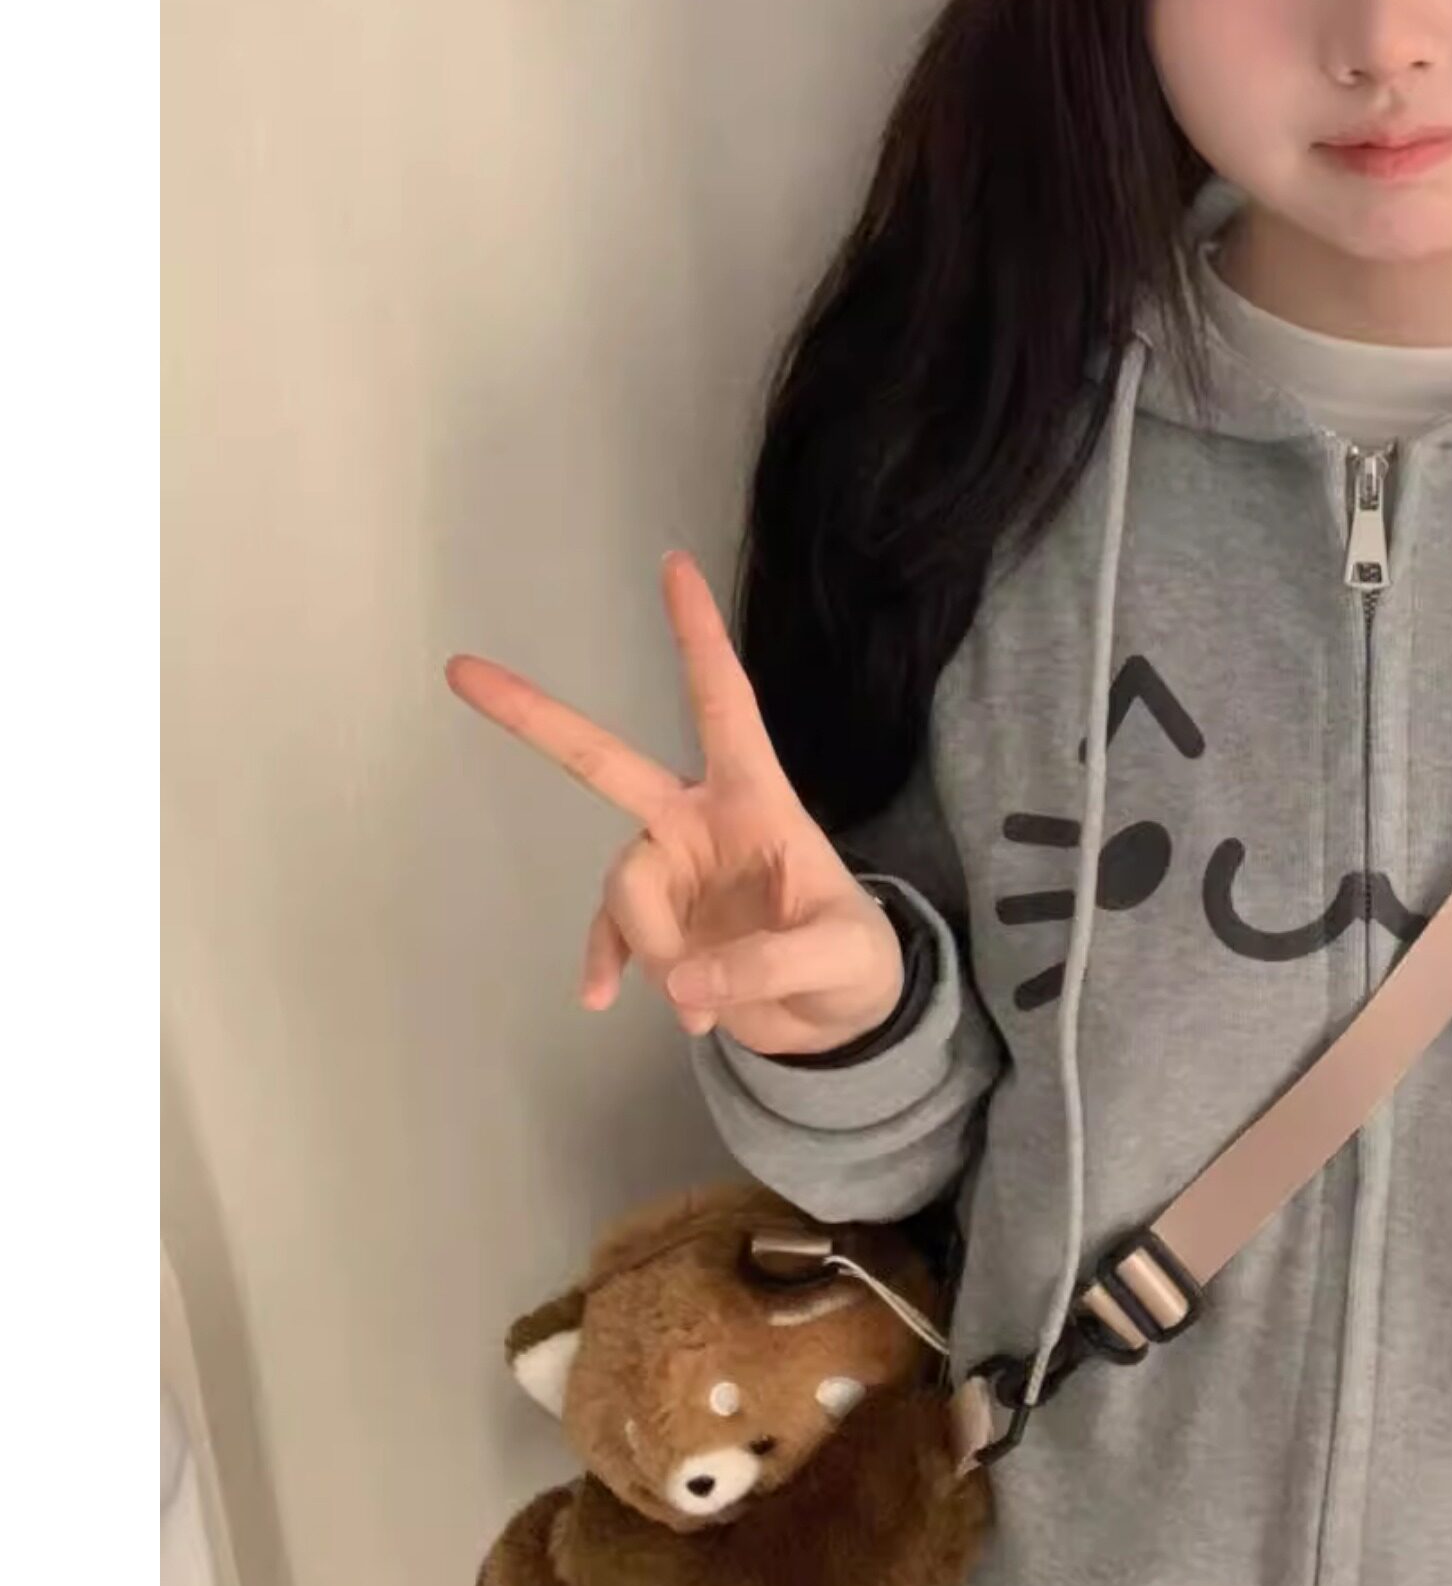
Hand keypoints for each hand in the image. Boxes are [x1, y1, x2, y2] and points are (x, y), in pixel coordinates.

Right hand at [443, 550, 906, 1059]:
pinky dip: (608, 964)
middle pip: (607, 762)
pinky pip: (609, 935)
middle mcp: (699, 822)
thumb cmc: (856, 966)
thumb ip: (771, 964)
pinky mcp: (654, 928)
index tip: (674, 565)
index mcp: (755, 800)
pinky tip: (601, 999)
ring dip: (652, 944)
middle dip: (536, 716)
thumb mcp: (844, 961)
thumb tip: (685, 980)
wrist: (835, 1021)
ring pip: (623, 885)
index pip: (724, 702)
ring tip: (702, 998)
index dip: (699, 635)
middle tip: (462, 670)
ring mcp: (670, 873)